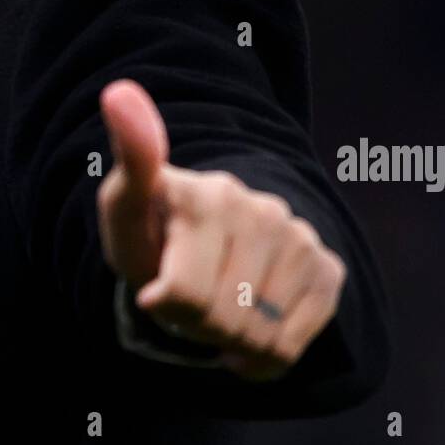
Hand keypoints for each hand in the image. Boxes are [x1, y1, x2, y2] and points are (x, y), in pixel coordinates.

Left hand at [96, 79, 346, 380]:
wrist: (201, 243)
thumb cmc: (154, 233)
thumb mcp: (125, 210)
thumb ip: (129, 162)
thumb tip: (119, 91)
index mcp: (209, 193)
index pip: (182, 294)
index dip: (162, 305)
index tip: (153, 285)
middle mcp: (262, 209)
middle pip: (221, 320)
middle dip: (196, 325)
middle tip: (187, 298)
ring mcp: (299, 237)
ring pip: (260, 337)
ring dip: (229, 339)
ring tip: (216, 303)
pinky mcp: (326, 267)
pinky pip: (293, 343)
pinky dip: (265, 353)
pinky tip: (247, 325)